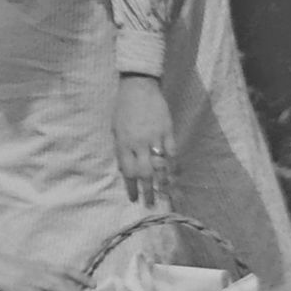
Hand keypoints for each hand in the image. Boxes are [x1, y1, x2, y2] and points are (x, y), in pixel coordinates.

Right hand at [0, 236, 85, 290]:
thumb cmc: (3, 267)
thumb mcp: (25, 274)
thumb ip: (41, 285)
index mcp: (40, 267)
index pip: (65, 270)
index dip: (80, 276)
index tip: (93, 281)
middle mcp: (38, 271)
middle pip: (64, 277)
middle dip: (80, 283)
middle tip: (95, 289)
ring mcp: (30, 279)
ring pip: (55, 286)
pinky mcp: (20, 287)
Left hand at [112, 73, 174, 192]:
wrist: (138, 87)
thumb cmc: (123, 108)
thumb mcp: (115, 128)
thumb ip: (121, 149)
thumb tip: (126, 170)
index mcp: (123, 143)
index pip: (128, 172)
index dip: (131, 188)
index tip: (134, 199)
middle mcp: (139, 143)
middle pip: (145, 173)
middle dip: (148, 191)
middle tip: (150, 204)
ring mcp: (155, 137)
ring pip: (161, 165)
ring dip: (163, 183)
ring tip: (165, 195)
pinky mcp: (167, 130)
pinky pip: (172, 152)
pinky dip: (174, 165)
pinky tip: (175, 175)